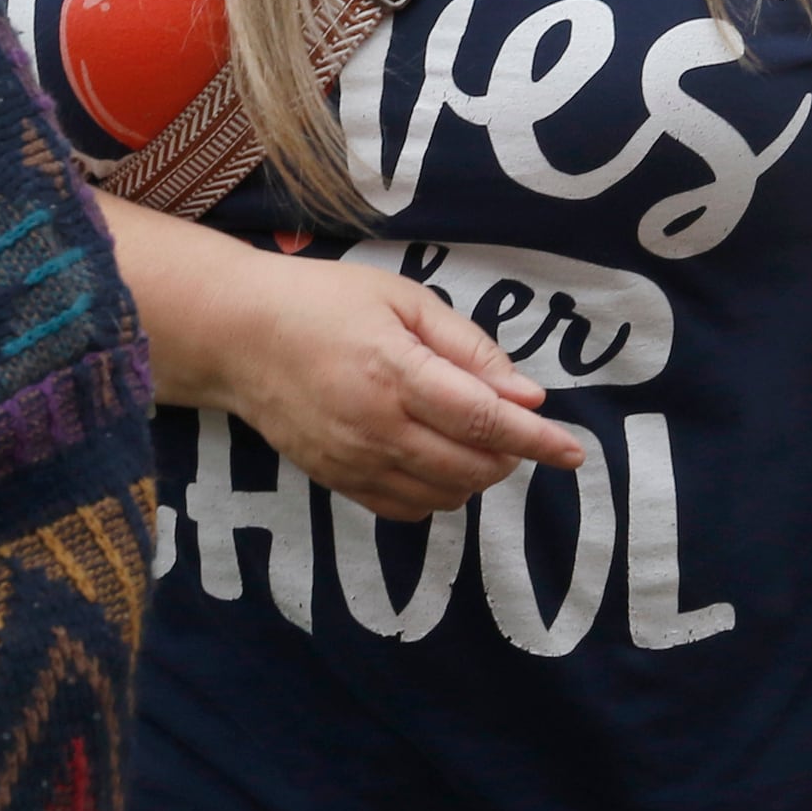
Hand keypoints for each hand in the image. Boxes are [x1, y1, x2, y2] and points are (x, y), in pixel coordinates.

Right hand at [216, 255, 588, 517]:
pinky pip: (407, 509)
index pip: (485, 421)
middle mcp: (376, 426)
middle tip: (513, 425)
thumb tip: (527, 396)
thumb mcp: (403, 301)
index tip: (573, 451)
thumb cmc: (323, 302)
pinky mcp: (336, 481)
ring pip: (445, 495)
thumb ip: (469, 349)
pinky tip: (434, 458)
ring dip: (476, 474)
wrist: (237, 336)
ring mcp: (354, 461)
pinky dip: (437, 492)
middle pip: (473, 466)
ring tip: (471, 436)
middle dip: (511, 455)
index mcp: (396, 372)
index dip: (537, 440)